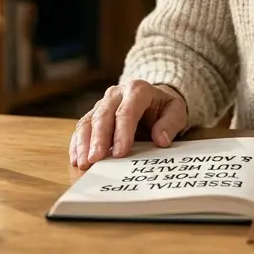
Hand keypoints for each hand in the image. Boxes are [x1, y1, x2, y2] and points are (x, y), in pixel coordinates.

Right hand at [69, 81, 187, 168]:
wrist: (153, 97)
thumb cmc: (164, 107)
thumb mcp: (176, 111)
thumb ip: (170, 123)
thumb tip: (161, 139)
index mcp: (137, 90)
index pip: (127, 111)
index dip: (122, 133)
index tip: (120, 153)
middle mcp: (116, 93)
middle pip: (103, 116)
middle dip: (98, 139)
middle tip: (95, 160)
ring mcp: (102, 103)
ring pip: (88, 121)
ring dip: (84, 143)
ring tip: (83, 163)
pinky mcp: (94, 114)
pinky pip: (81, 127)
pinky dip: (77, 143)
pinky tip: (77, 159)